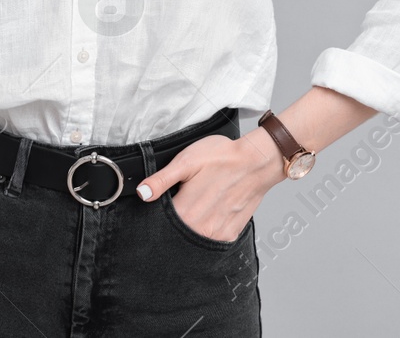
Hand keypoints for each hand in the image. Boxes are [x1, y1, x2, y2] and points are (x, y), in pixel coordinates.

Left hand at [136, 129, 283, 241]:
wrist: (256, 162)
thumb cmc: (222, 158)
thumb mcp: (186, 162)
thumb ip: (161, 180)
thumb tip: (142, 193)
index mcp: (185, 212)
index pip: (158, 226)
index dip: (154, 218)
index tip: (159, 208)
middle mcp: (200, 230)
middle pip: (175, 236)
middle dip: (171, 227)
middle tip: (180, 204)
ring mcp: (216, 235)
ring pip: (193, 241)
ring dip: (189, 231)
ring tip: (195, 209)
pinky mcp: (229, 235)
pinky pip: (211, 241)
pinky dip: (205, 232)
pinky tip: (208, 216)